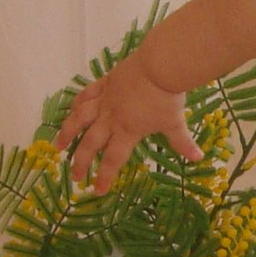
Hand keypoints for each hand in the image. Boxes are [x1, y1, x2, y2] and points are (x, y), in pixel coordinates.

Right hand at [54, 51, 203, 193]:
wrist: (159, 65)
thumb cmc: (168, 96)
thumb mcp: (175, 122)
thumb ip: (182, 142)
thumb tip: (198, 158)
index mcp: (127, 130)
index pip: (113, 159)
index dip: (104, 177)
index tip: (97, 191)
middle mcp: (111, 118)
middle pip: (91, 143)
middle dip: (81, 162)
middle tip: (75, 177)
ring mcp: (105, 99)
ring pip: (79, 119)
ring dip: (68, 133)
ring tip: (57, 147)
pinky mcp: (105, 83)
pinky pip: (86, 94)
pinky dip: (77, 103)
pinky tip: (71, 110)